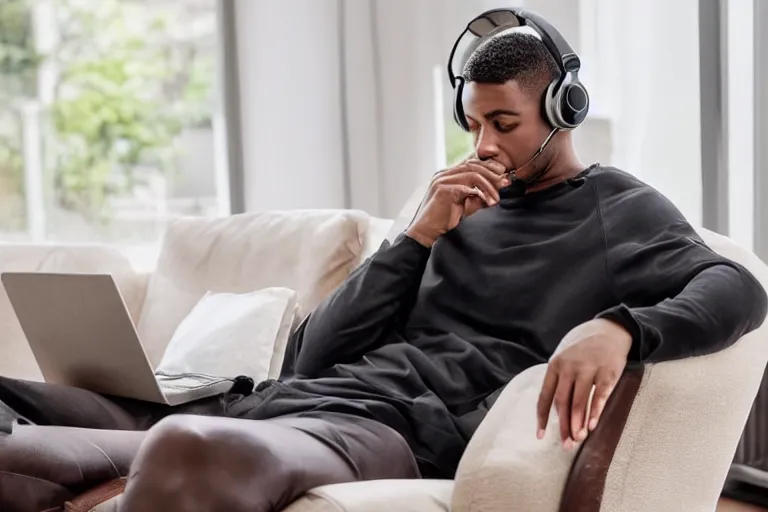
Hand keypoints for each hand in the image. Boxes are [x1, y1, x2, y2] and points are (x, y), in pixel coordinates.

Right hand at [406, 159, 508, 247]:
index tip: (503, 174)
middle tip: (506, 183)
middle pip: (473, 165)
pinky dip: (481, 194)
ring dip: (489, 186)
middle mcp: (443, 174)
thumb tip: (496, 191)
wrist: (425, 234)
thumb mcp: (464, 206)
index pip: (470, 162)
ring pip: (473, 174)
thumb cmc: (443, 222)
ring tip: (497, 199)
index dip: (489, 166)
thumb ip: (476, 196)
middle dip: (492, 174)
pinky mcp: (443, 190)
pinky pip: (467, 187)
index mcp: (446, 175)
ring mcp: (442, 180)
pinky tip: (488, 202)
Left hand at [536, 319, 631, 449]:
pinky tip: (591, 426)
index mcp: (555, 366)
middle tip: (566, 444)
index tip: (540, 435)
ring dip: (578, 423)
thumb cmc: (583, 352)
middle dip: (564, 425)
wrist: (608, 332)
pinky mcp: (607, 373)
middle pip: (562, 401)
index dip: (542, 417)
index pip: (545, 395)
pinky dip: (594, 412)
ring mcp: (588, 369)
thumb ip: (559, 382)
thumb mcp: (565, 361)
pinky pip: (599, 396)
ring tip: (578, 439)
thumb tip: (558, 413)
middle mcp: (569, 367)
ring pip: (579, 401)